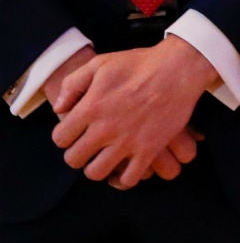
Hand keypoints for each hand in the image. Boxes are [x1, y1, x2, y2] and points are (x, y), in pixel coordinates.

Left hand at [50, 36, 217, 187]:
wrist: (179, 68)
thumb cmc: (139, 63)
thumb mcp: (100, 64)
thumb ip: (72, 84)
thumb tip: (59, 108)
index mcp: (90, 108)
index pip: (60, 138)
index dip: (64, 137)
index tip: (75, 133)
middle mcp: (105, 129)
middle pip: (74, 159)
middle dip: (77, 155)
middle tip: (88, 148)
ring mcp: (128, 141)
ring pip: (97, 172)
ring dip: (97, 168)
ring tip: (104, 159)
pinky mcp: (150, 149)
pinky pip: (129, 177)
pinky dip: (123, 178)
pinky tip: (124, 169)